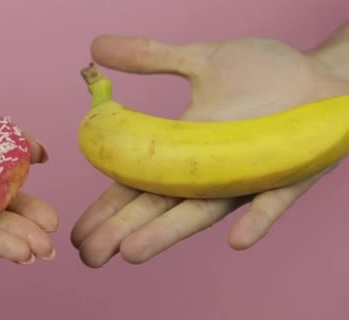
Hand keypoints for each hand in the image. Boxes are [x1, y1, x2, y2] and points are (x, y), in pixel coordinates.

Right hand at [71, 25, 348, 267]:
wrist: (325, 77)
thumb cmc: (265, 74)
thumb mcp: (199, 59)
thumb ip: (151, 56)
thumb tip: (96, 48)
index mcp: (184, 151)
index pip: (136, 184)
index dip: (106, 208)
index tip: (77, 231)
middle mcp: (209, 173)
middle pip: (158, 206)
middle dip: (122, 230)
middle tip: (90, 255)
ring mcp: (246, 177)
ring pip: (202, 211)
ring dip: (169, 232)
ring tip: (132, 252)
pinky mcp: (287, 176)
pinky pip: (270, 201)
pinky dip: (255, 221)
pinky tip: (236, 240)